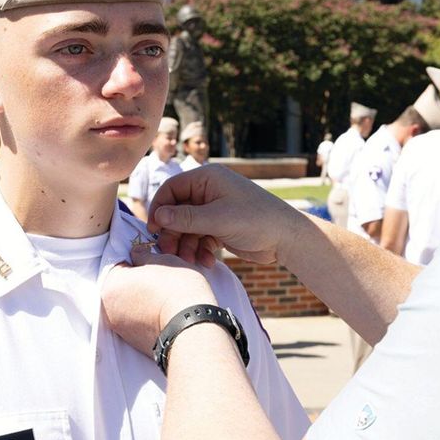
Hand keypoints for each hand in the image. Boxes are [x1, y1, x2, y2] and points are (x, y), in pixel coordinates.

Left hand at [101, 246, 217, 356]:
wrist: (191, 328)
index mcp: (111, 285)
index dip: (138, 261)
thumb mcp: (163, 260)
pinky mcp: (133, 342)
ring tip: (164, 297)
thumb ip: (143, 255)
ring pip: (130, 306)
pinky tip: (164, 312)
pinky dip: (147, 317)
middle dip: (138, 282)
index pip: (120, 264)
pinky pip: (138, 323)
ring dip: (142, 300)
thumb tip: (136, 254)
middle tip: (161, 280)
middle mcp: (108, 309)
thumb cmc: (177, 289)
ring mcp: (121, 328)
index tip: (153, 263)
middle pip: (123, 287)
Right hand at [147, 164, 307, 266]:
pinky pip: (201, 237)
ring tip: (190, 260)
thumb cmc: (256, 220)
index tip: (153, 230)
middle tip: (170, 252)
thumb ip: (185, 218)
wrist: (287, 238)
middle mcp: (209, 191)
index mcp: (207, 178)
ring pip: (188, 227)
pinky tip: (207, 261)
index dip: (160, 209)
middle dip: (173, 232)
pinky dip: (200, 250)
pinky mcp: (221, 226)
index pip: (172, 189)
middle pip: (177, 211)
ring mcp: (215, 209)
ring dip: (186, 245)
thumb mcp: (217, 219)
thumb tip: (157, 216)